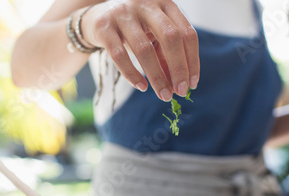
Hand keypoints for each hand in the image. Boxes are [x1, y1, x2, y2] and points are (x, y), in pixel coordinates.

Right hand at [80, 0, 199, 100]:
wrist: (96, 18)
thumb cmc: (133, 30)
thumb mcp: (153, 37)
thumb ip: (166, 56)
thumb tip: (180, 84)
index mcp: (165, 4)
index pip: (187, 33)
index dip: (192, 60)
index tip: (192, 84)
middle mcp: (146, 4)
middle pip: (171, 38)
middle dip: (179, 69)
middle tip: (180, 92)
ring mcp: (124, 13)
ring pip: (145, 49)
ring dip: (157, 77)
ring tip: (164, 95)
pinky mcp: (104, 27)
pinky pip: (120, 55)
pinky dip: (132, 75)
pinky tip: (141, 87)